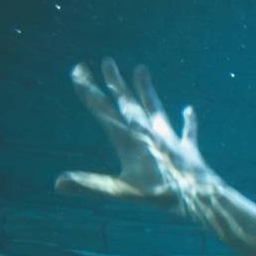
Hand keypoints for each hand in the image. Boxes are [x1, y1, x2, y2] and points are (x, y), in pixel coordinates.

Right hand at [55, 59, 209, 208]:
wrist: (198, 194)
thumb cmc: (160, 194)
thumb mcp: (121, 191)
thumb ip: (90, 185)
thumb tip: (56, 184)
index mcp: (129, 140)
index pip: (103, 110)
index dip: (89, 91)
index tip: (79, 71)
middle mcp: (148, 133)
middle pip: (128, 104)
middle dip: (116, 84)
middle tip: (107, 61)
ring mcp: (169, 139)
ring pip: (156, 109)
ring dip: (147, 91)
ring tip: (142, 69)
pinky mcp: (188, 149)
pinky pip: (187, 132)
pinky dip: (188, 122)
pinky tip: (188, 109)